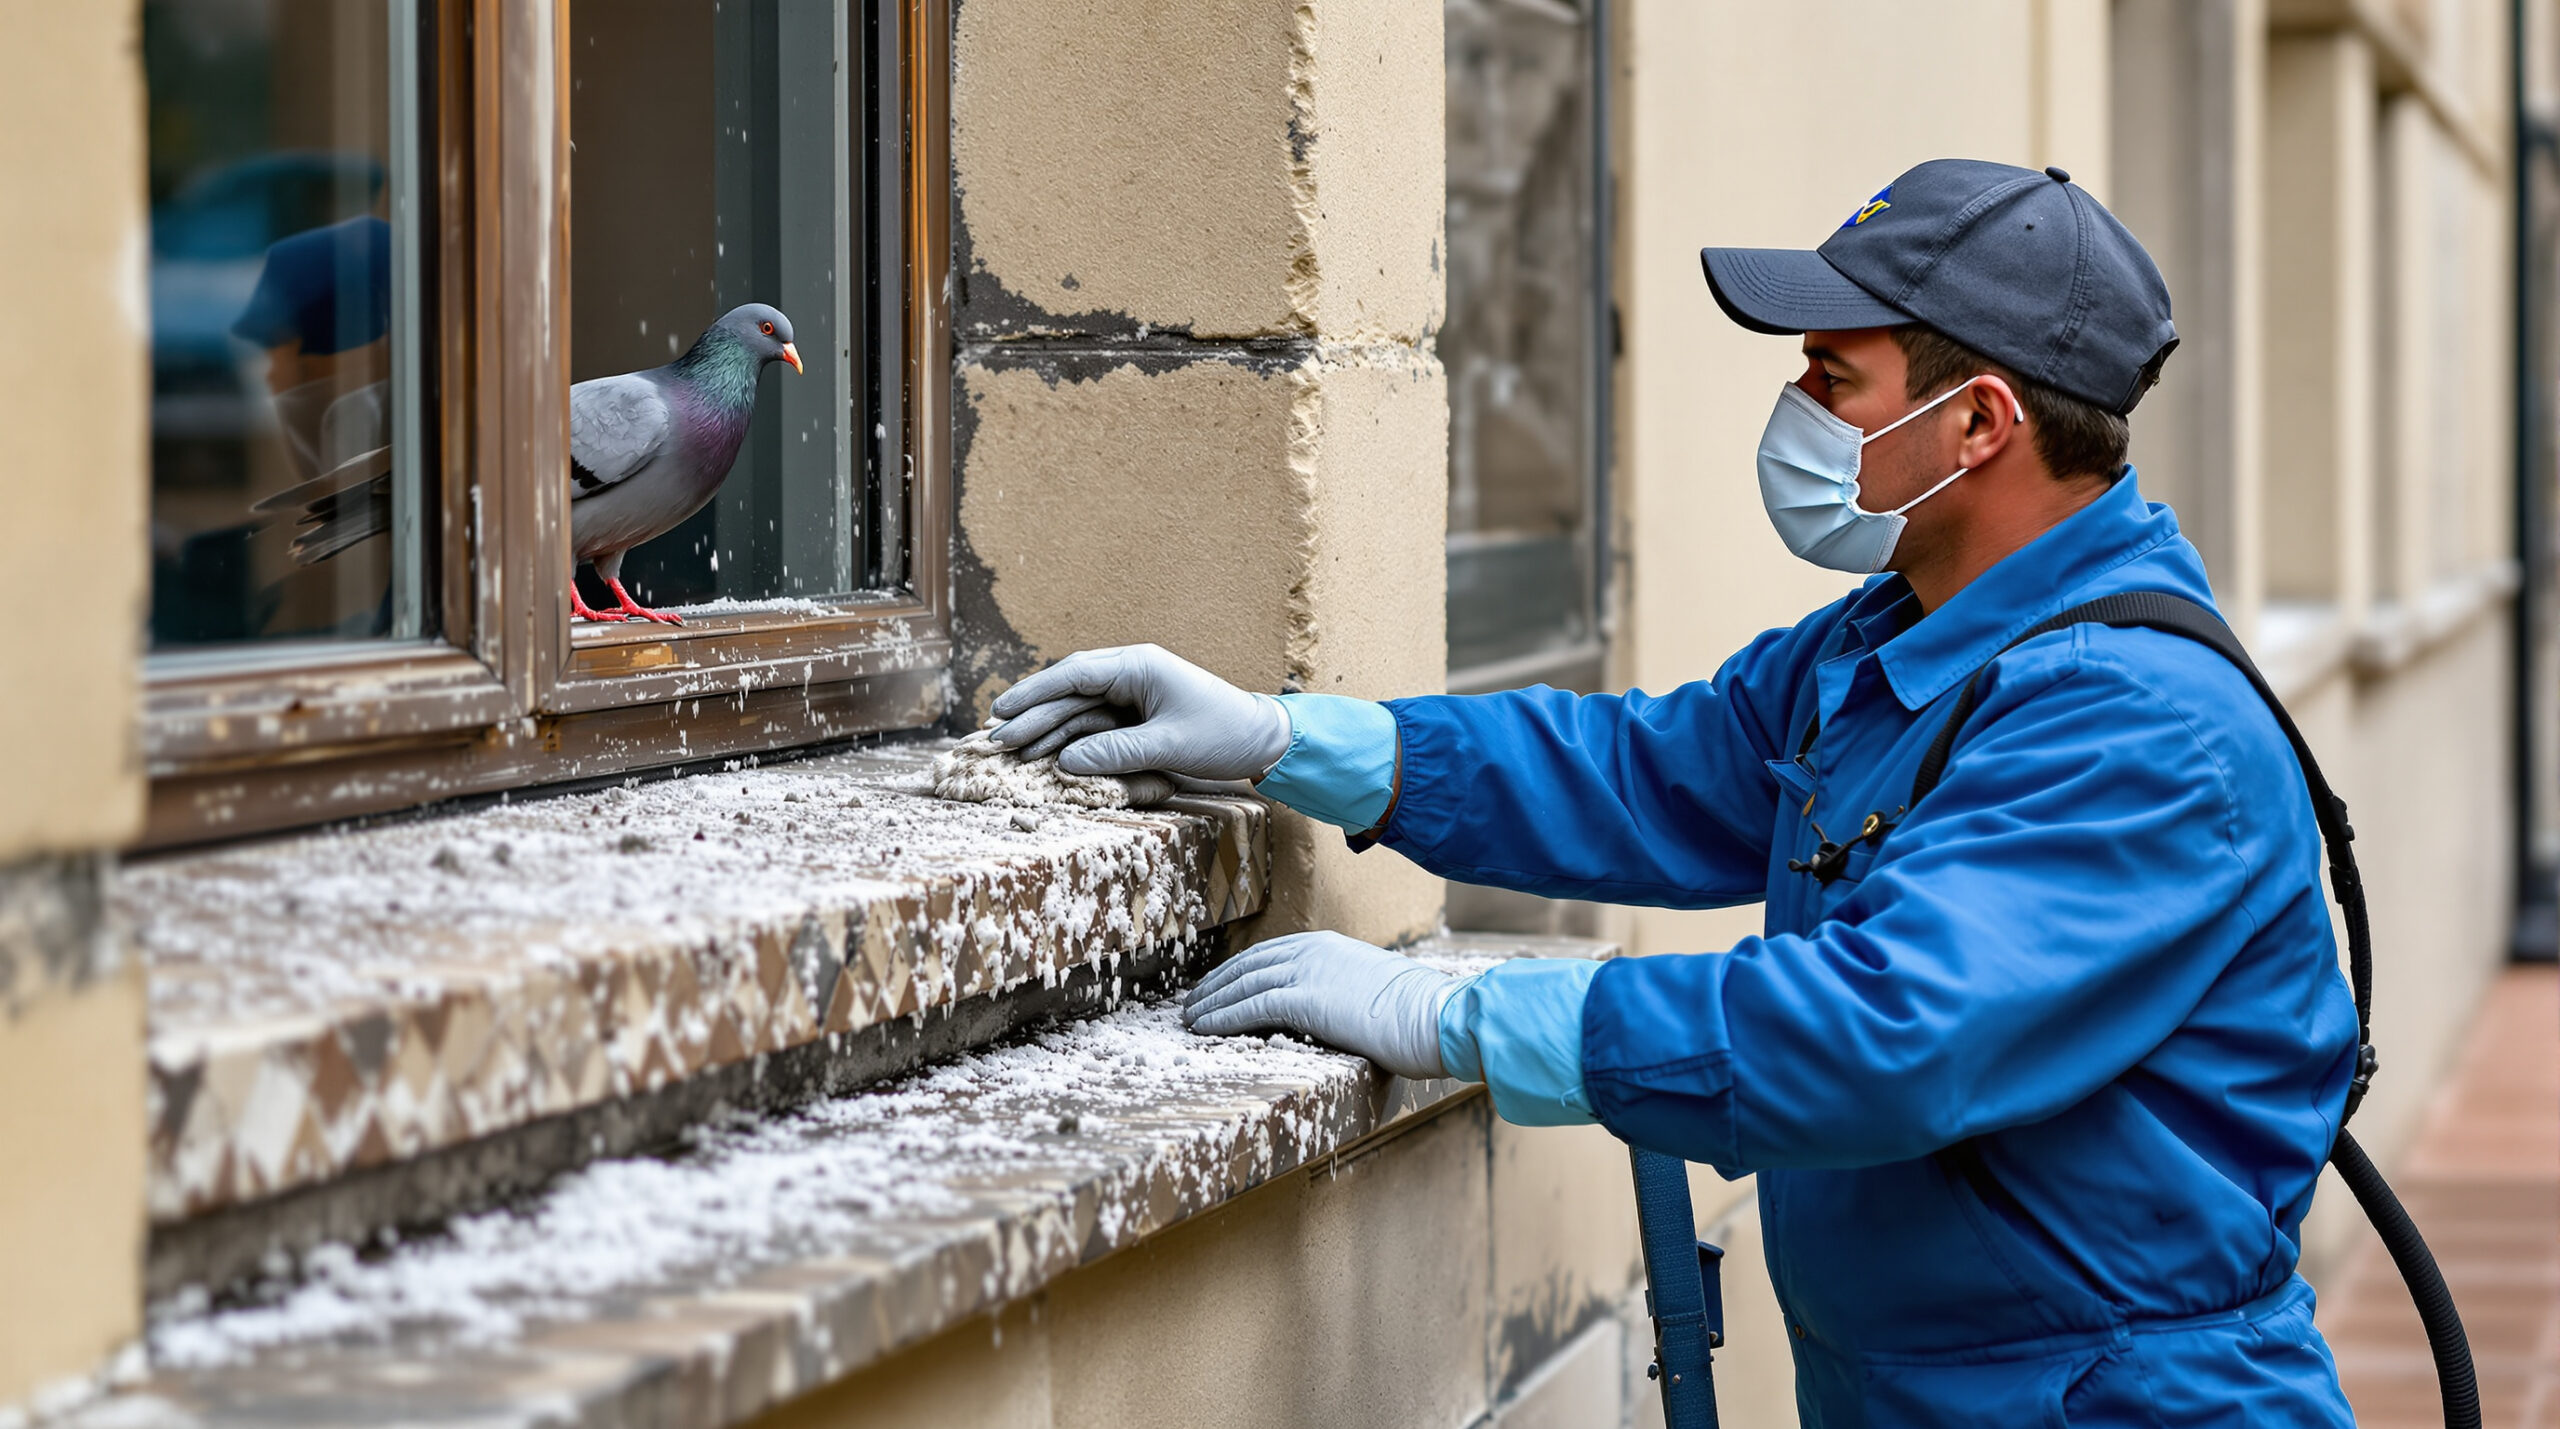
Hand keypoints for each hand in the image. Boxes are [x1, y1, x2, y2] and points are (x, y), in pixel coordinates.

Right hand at [986, 644, 1292, 782]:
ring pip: (1079, 709)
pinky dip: (1071, 738)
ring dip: (1047, 728)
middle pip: (1069, 691)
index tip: (1001, 710)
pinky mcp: (1137, 715)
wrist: (1263, 740)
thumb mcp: (1169, 746)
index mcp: (1138, 665)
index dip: (1034, 693)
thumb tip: (1065, 762)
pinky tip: (1045, 754)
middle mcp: (1131, 673)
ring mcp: (1133, 694)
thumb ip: (1116, 752)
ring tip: (1010, 749)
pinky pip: (1095, 724)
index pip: (1074, 674)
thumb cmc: (1223, 735)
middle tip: (995, 737)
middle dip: (1032, 714)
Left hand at [1181, 931, 1453, 1079]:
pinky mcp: (1306, 1000)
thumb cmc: (1419, 1013)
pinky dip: (1222, 1017)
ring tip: (1188, 1019)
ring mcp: (1309, 972)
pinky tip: (1203, 1028)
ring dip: (1209, 1002)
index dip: (1237, 971)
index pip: (1269, 953)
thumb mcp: (1375, 990)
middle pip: (1248, 964)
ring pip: (1242, 984)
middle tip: (1191, 1002)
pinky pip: (1251, 1007)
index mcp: (1329, 945)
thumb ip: (1347, 991)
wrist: (1438, 1016)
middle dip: (1216, 984)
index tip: (1218, 985)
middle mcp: (1313, 951)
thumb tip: (1340, 1010)